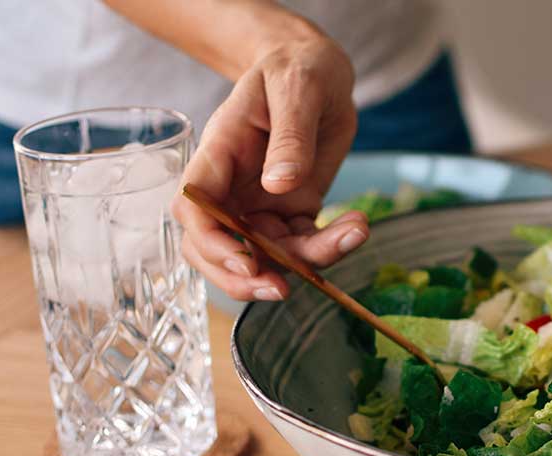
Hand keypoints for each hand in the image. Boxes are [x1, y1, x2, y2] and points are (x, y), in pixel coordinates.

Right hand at [172, 32, 367, 300]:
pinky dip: (331, 248)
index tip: (246, 261)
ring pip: (265, 257)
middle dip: (244, 278)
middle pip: (216, 249)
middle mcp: (233, 189)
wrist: (319, 74)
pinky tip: (357, 226)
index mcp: (218, 155)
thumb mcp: (295, 89)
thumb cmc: (296, 70)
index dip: (211, 243)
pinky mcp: (294, 213)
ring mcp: (262, 206)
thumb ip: (289, 136)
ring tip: (349, 237)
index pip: (194, 208)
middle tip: (282, 290)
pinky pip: (305, 245)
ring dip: (302, 266)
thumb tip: (279, 184)